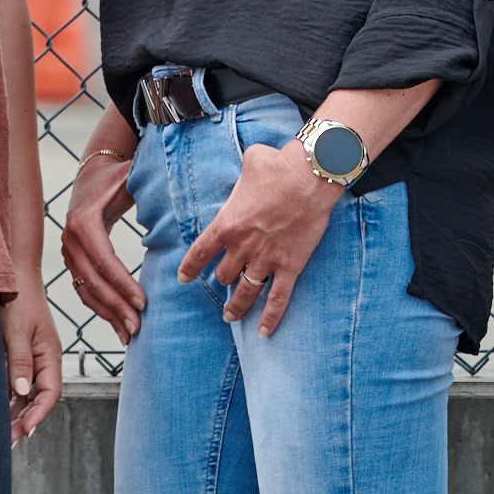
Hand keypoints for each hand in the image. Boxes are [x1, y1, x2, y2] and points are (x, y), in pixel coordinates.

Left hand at [0, 271, 62, 443]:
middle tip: (6, 441)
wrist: (14, 275)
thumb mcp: (17, 331)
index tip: (25, 432)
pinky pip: (18, 382)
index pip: (50, 393)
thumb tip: (19, 392)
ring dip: (16, 412)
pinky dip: (9, 397)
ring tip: (0, 432)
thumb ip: (19, 361)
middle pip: (39, 397)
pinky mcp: (20, 354)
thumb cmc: (18, 299)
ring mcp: (33, 357)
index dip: (39, 414)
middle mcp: (44, 359)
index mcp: (51, 354)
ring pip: (27, 392)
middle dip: (25, 420)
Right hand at [60, 150, 145, 338]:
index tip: (143, 302)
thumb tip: (172, 188)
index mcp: (84, 221)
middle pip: (94, 281)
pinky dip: (100, 308)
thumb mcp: (130, 177)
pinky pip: (83, 289)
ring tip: (129, 333)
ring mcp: (68, 252)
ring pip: (86, 290)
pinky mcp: (73, 260)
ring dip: (108, 313)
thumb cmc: (117, 177)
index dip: (123, 284)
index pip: (104, 260)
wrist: (93, 172)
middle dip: (117, 306)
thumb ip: (145, 184)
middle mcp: (71, 239)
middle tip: (138, 326)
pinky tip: (117, 323)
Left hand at [178, 143, 341, 335]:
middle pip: (224, 274)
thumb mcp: (251, 161)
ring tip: (230, 317)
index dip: (190, 267)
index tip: (183, 278)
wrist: (310, 176)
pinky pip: (278, 299)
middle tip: (223, 282)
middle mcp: (243, 246)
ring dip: (236, 306)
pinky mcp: (290, 266)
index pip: (201, 252)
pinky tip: (265, 332)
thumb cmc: (279, 165)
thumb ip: (244, 172)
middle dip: (222, 279)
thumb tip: (250, 165)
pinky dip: (271, 317)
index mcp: (228, 223)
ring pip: (245, 292)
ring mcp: (267, 259)